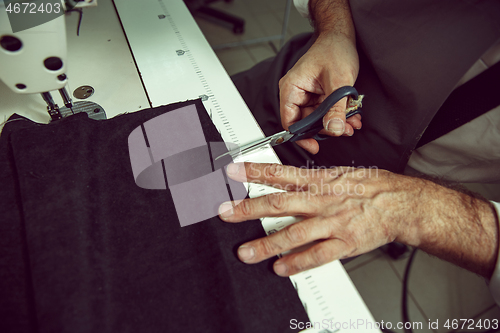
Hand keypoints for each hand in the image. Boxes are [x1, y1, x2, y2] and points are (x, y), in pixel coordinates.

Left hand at [218, 163, 498, 277]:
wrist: (401, 204)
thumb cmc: (372, 186)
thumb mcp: (340, 173)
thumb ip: (312, 179)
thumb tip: (287, 180)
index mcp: (320, 181)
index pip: (281, 174)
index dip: (255, 172)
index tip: (233, 171)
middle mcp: (322, 200)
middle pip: (279, 204)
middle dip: (249, 209)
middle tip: (226, 213)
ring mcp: (332, 223)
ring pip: (294, 234)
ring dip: (267, 244)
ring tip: (246, 252)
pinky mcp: (344, 243)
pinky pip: (317, 255)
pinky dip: (297, 262)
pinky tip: (280, 268)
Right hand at [279, 31, 360, 153]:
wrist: (342, 35)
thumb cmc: (334, 49)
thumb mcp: (338, 81)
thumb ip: (336, 108)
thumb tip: (333, 129)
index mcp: (292, 88)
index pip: (290, 121)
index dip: (301, 136)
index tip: (315, 146)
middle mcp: (297, 93)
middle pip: (306, 122)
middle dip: (326, 128)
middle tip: (342, 130)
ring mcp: (308, 95)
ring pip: (319, 119)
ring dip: (336, 123)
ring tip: (351, 123)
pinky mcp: (319, 95)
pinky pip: (327, 111)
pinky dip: (339, 115)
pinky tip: (352, 116)